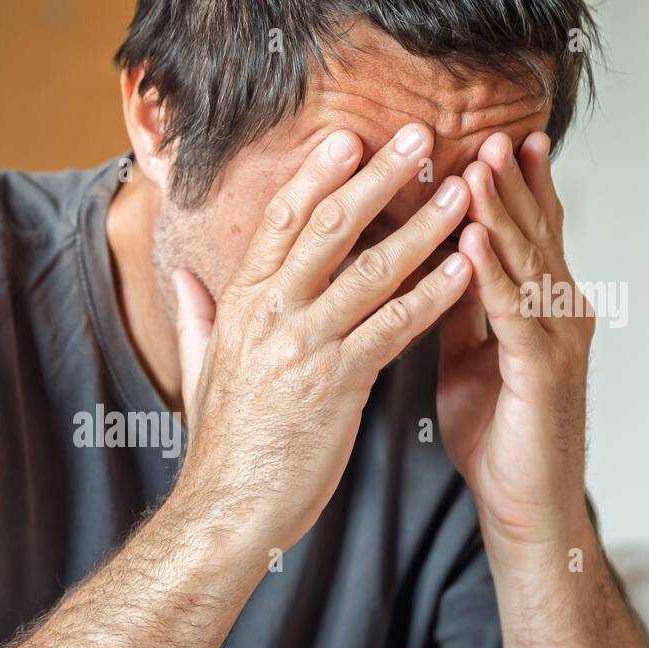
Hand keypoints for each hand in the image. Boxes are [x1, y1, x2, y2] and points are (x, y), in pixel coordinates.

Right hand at [171, 123, 470, 553]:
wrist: (226, 510)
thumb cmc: (223, 447)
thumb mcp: (200, 370)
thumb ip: (197, 316)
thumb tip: (182, 276)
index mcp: (240, 305)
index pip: (281, 222)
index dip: (317, 175)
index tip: (350, 139)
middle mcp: (270, 314)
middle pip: (330, 227)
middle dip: (379, 176)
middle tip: (421, 137)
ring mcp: (304, 346)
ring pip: (371, 270)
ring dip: (423, 225)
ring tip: (462, 192)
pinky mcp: (336, 384)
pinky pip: (394, 326)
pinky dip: (433, 294)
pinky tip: (466, 267)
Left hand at [438, 131, 594, 555]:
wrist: (521, 503)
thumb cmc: (497, 432)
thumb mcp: (469, 356)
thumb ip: (459, 309)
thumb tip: (434, 262)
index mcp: (537, 309)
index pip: (525, 235)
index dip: (511, 188)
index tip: (491, 141)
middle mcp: (556, 314)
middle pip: (531, 235)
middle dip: (508, 184)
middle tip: (489, 134)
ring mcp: (554, 340)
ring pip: (526, 263)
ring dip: (501, 212)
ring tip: (477, 168)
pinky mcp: (541, 371)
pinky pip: (513, 312)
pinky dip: (493, 273)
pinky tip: (473, 240)